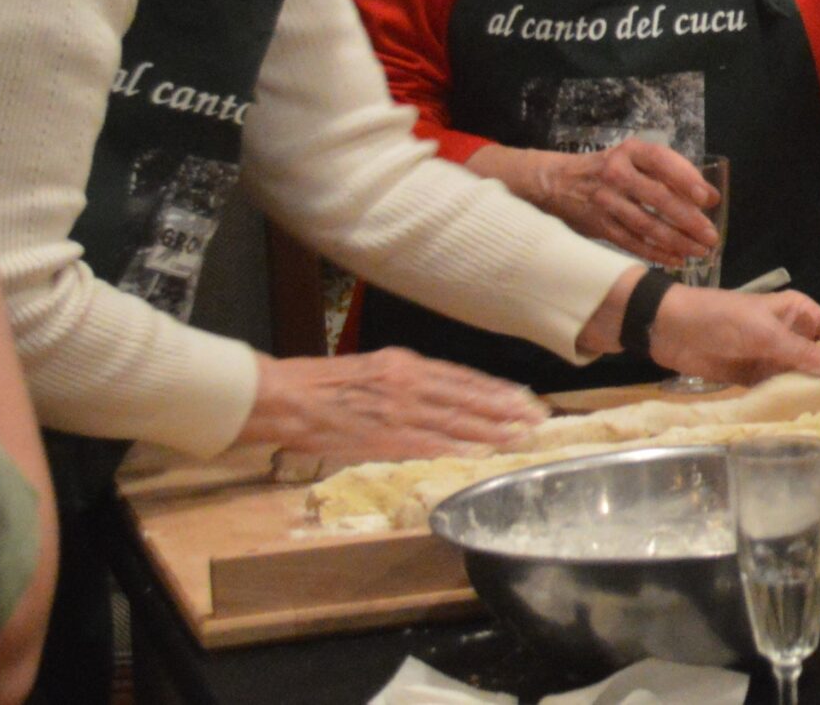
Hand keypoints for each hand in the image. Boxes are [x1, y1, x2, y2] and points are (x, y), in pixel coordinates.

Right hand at [237, 349, 548, 461]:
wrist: (281, 397)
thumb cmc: (322, 384)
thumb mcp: (373, 369)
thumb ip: (407, 380)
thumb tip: (441, 393)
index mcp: (405, 365)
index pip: (463, 378)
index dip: (496, 390)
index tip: (524, 398)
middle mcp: (407, 383)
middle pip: (467, 398)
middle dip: (505, 410)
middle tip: (538, 418)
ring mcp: (395, 411)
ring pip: (454, 421)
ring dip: (490, 430)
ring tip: (520, 436)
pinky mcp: (380, 437)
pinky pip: (425, 445)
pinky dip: (453, 449)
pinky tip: (477, 454)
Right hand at [504, 141, 717, 266]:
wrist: (558, 182)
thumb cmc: (608, 169)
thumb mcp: (634, 159)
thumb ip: (669, 174)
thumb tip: (711, 197)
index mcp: (630, 152)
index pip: (663, 161)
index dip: (687, 179)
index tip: (708, 199)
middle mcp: (616, 173)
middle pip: (658, 197)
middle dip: (688, 220)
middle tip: (711, 236)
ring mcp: (605, 200)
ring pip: (646, 224)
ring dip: (676, 241)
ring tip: (699, 251)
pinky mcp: (598, 224)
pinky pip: (630, 242)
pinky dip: (654, 253)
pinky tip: (675, 260)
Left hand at [648, 286, 819, 386]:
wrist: (671, 328)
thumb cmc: (720, 318)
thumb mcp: (764, 333)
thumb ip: (801, 353)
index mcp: (800, 313)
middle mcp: (793, 335)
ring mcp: (774, 357)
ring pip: (805, 376)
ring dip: (813, 392)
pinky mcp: (756, 376)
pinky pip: (782, 389)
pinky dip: (790, 400)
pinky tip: (797, 415)